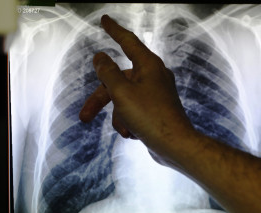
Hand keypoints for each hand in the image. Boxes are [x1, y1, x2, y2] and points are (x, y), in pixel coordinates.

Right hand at [79, 14, 193, 153]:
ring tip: (126, 129)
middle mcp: (153, 76)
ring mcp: (155, 93)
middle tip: (85, 116)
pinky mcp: (155, 109)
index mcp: (148, 65)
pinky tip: (133, 134)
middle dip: (101, 100)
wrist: (174, 145)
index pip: (127, 41)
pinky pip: (133, 110)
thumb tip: (100, 57)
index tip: (105, 20)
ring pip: (124, 99)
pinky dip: (129, 122)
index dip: (114, 30)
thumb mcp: (122, 93)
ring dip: (119, 116)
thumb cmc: (150, 116)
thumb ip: (108, 72)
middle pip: (118, 81)